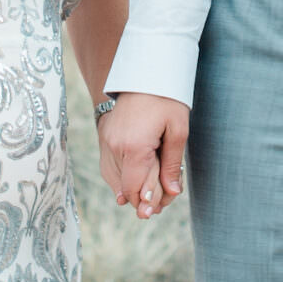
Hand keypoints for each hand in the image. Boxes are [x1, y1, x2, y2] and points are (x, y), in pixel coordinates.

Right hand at [98, 93, 189, 218]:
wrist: (146, 71)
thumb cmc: (166, 99)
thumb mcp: (178, 131)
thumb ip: (172, 164)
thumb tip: (172, 193)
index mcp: (134, 147)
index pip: (135, 189)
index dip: (146, 203)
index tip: (157, 210)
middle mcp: (114, 146)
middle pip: (125, 187)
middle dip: (142, 198)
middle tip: (158, 205)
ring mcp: (106, 141)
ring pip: (114, 180)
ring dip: (130, 189)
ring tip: (149, 193)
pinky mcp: (104, 136)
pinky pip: (108, 167)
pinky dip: (120, 177)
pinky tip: (133, 180)